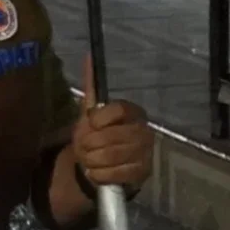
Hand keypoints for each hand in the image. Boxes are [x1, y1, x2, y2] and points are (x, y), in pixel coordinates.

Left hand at [67, 54, 154, 194]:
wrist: (100, 165)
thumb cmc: (96, 135)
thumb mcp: (89, 112)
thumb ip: (90, 86)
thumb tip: (88, 55)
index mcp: (132, 112)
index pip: (119, 109)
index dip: (101, 118)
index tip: (90, 123)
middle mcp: (144, 130)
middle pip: (113, 135)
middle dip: (90, 144)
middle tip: (83, 147)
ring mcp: (145, 152)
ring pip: (112, 155)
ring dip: (92, 160)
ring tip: (89, 159)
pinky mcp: (142, 172)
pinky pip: (116, 174)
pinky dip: (99, 174)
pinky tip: (97, 172)